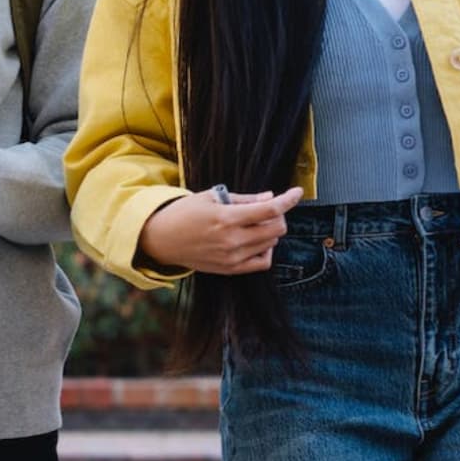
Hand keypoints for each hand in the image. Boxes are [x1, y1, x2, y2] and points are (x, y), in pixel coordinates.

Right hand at [138, 187, 304, 275]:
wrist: (162, 239)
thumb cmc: (185, 213)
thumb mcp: (211, 197)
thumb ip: (244, 199)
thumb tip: (271, 197)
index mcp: (226, 217)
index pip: (270, 209)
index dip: (289, 199)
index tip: (297, 192)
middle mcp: (232, 239)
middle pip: (277, 228)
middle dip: (278, 215)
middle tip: (265, 209)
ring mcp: (232, 257)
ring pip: (271, 243)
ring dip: (270, 231)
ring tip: (253, 223)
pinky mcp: (230, 269)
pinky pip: (262, 262)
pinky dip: (266, 250)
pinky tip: (256, 241)